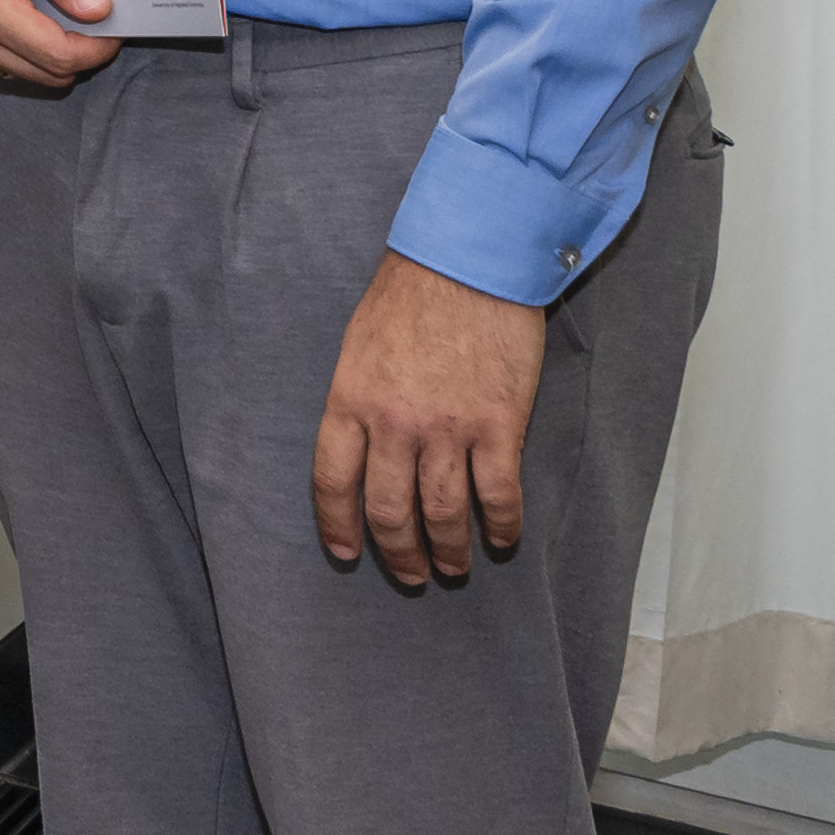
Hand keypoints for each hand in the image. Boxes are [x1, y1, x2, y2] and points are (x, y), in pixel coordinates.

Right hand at [0, 0, 119, 84]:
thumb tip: (98, 8)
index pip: (59, 56)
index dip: (97, 46)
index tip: (113, 25)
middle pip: (47, 74)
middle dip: (78, 50)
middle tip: (88, 13)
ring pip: (26, 74)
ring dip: (48, 50)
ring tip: (45, 5)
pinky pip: (0, 67)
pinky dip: (20, 49)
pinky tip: (16, 13)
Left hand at [312, 251, 548, 589]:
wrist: (469, 260)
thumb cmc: (410, 295)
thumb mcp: (358, 346)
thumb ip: (359, 400)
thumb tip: (365, 448)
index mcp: (349, 401)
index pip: (332, 483)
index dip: (338, 526)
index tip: (346, 553)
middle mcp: (393, 424)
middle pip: (388, 510)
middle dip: (398, 553)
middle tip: (410, 574)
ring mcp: (448, 427)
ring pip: (442, 512)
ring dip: (449, 550)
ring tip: (454, 568)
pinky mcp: (499, 425)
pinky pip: (498, 493)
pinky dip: (501, 525)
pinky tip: (502, 540)